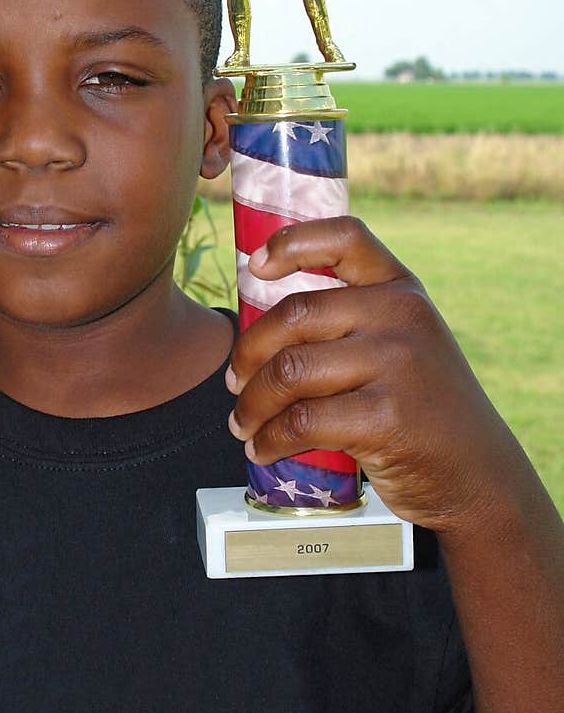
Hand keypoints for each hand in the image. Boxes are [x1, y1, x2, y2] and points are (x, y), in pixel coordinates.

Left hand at [225, 217, 525, 534]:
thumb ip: (352, 319)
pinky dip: (269, 439)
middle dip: (248, 352)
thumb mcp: (405, 341)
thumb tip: (257, 320)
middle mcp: (402, 316)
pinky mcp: (385, 418)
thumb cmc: (420, 407)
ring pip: (290, 370)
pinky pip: (301, 421)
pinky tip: (263, 448)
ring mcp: (397, 365)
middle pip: (294, 315)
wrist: (477, 474)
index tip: (254, 267)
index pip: (345, 238)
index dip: (291, 242)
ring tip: (243, 423)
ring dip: (251, 403)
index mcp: (402, 289)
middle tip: (235, 382)